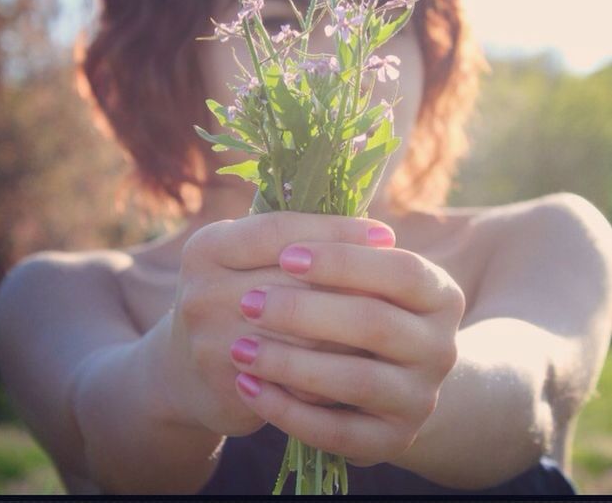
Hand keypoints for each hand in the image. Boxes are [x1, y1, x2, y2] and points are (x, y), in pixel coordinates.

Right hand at [159, 211, 394, 436]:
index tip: (386, 233)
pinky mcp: (228, 387)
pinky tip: (364, 361)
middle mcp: (201, 292)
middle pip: (297, 282)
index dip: (336, 230)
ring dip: (355, 330)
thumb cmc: (233, 296)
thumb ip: (290, 239)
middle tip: (402, 281)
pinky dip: (335, 371)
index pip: (280, 230)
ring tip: (396, 320)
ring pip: (305, 335)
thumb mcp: (242, 259)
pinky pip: (299, 380)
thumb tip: (369, 228)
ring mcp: (211, 343)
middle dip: (355, 281)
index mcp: (207, 247)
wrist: (183, 368)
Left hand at [229, 228, 465, 466]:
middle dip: (304, 311)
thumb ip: (337, 254)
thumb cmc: (358, 308)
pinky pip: (338, 432)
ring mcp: (421, 398)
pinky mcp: (393, 440)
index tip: (285, 255)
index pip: (400, 271)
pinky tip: (248, 386)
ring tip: (240, 348)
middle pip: (375, 324)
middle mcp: (441, 347)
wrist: (381, 380)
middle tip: (248, 302)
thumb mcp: (360, 277)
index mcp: (439, 295)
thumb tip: (290, 239)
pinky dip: (288, 411)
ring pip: (356, 381)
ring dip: (291, 363)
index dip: (343, 261)